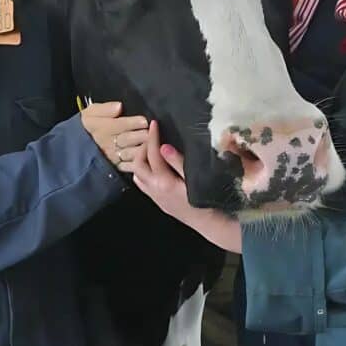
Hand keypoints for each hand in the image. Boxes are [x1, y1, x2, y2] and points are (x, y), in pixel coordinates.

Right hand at [81, 102, 147, 166]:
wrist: (78, 144)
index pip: (119, 125)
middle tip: (151, 133)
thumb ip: (105, 109)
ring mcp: (113, 156)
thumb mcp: (92, 113)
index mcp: (103, 128)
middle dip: (140, 135)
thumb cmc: (90, 126)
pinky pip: (128, 166)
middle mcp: (109, 143)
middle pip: (127, 139)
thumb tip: (119, 106)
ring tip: (151, 145)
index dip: (133, 123)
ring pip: (130, 153)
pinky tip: (146, 159)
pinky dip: (138, 163)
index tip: (144, 120)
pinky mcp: (117, 166)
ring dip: (141, 149)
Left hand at [119, 120, 242, 252]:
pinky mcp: (157, 200)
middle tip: (151, 136)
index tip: (154, 123)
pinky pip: (141, 183)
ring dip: (140, 160)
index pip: (153, 154)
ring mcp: (154, 196)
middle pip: (137, 164)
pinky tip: (154, 165)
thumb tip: (164, 146)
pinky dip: (143, 171)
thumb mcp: (194, 179)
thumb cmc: (206, 199)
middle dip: (141, 147)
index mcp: (163, 181)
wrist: (208, 223)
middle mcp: (154, 189)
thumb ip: (178, 162)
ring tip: (151, 149)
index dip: (152, 137)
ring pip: (136, 174)